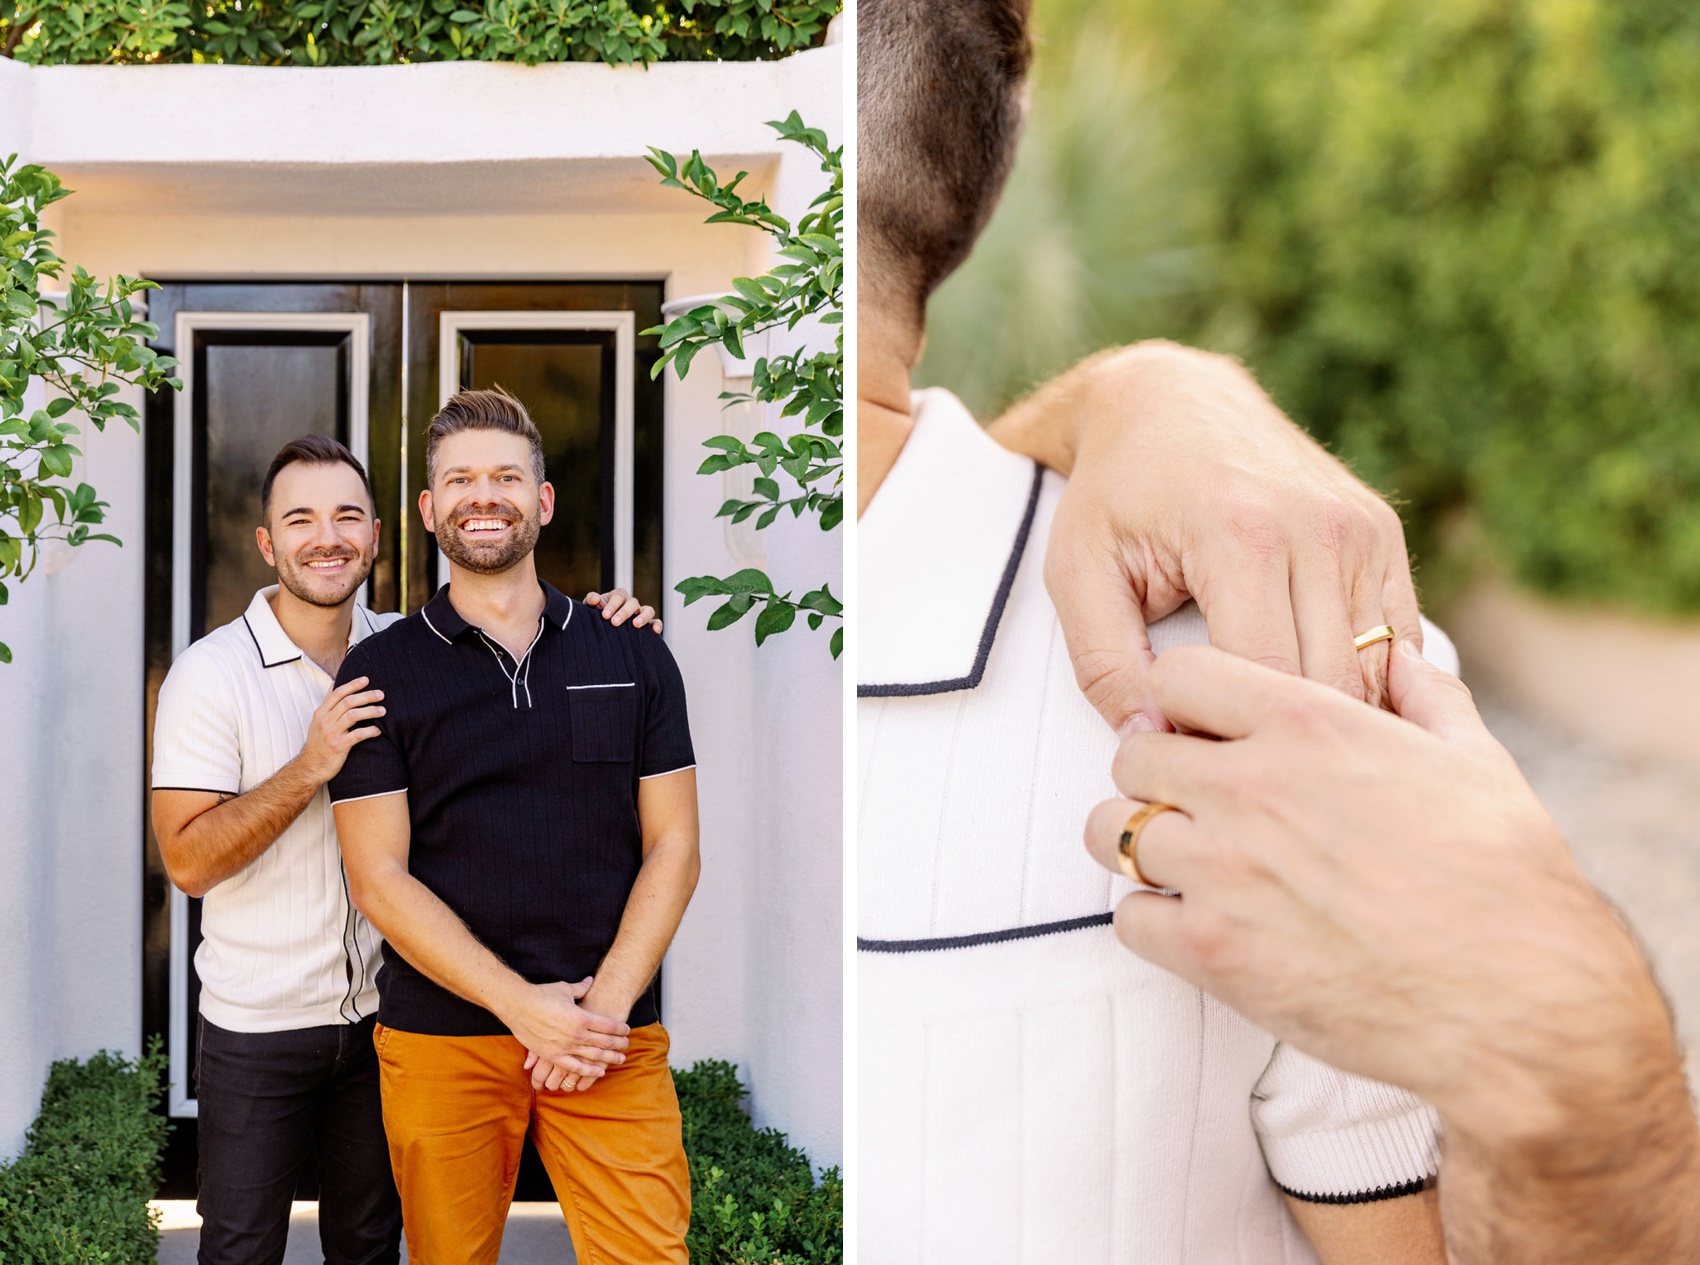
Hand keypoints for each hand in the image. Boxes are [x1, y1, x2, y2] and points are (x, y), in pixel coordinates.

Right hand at [297, 676, 384, 782]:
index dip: (352, 685)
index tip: (366, 679)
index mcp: (321, 713)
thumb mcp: (318, 721)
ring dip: (370, 711)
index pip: (337, 693)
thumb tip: (334, 683)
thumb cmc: (319, 743)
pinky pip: (357, 735)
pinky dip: (369, 731)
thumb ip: (328, 703)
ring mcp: (331, 733)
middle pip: (348, 702)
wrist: (311, 767)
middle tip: (381, 694)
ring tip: (383, 710)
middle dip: (366, 696)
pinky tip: (378, 730)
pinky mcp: (338, 746)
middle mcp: (325, 721)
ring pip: (353, 715)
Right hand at [503, 976, 629, 1083]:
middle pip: (605, 1042)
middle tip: (627, 1044)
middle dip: (619, 1044)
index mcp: (581, 1017)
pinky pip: (575, 1067)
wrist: (517, 1006)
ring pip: (593, 1056)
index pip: (608, 1025)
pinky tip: (599, 1072)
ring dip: (609, 1058)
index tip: (626, 1030)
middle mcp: (576, 1034)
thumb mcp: (564, 989)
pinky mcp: (553, 1055)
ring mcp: (565, 1046)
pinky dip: (588, 1071)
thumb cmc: (541, 995)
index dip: (619, 1028)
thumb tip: (590, 981)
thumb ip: (581, 988)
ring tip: (620, 1059)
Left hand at [585, 588, 661, 633]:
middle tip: (614, 623)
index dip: (612, 605)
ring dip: (643, 616)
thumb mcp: (590, 607)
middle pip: (632, 603)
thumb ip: (591, 600)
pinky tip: (655, 631)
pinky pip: (655, 622)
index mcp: (618, 596)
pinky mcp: (647, 624)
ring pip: (648, 610)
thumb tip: (596, 599)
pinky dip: (657, 625)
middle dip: (624, 612)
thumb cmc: (596, 615)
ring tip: (635, 625)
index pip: (618, 597)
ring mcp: (640, 613)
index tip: (604, 615)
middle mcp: (631, 603)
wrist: (601, 627)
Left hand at [998, 342, 1417, 731]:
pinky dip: (1362, 684)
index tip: (1189, 760)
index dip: (1227, 737)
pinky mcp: (1381, 532)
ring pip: (1370, 670)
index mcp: (1240, 535)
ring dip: (1326, 719)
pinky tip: (1317, 710)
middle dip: (1280, 740)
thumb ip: (1105, 666)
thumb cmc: (1115, 496)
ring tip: (1273, 743)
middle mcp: (1317, 527)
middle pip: (1325, 686)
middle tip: (1232, 764)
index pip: (1261, 681)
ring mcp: (1360, 528)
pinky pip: (1395, 640)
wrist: (1170, 402)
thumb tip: (1149, 743)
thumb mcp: (1078, 575)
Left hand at [1083, 640, 1678, 1144]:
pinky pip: (1128, 917)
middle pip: (1132, 753)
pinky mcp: (1212, 951)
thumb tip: (1401, 660)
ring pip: (1111, 832)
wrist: (1520, 1001)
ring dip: (1139, 843)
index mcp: (1307, 725)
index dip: (1177, 698)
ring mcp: (1223, 870)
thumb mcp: (1475, 758)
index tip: (1194, 726)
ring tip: (1182, 861)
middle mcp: (1250, 787)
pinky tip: (1194, 923)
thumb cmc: (1506, 876)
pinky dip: (1151, 920)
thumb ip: (1425, 695)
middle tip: (1184, 800)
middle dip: (1151, 772)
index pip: (1176, 674)